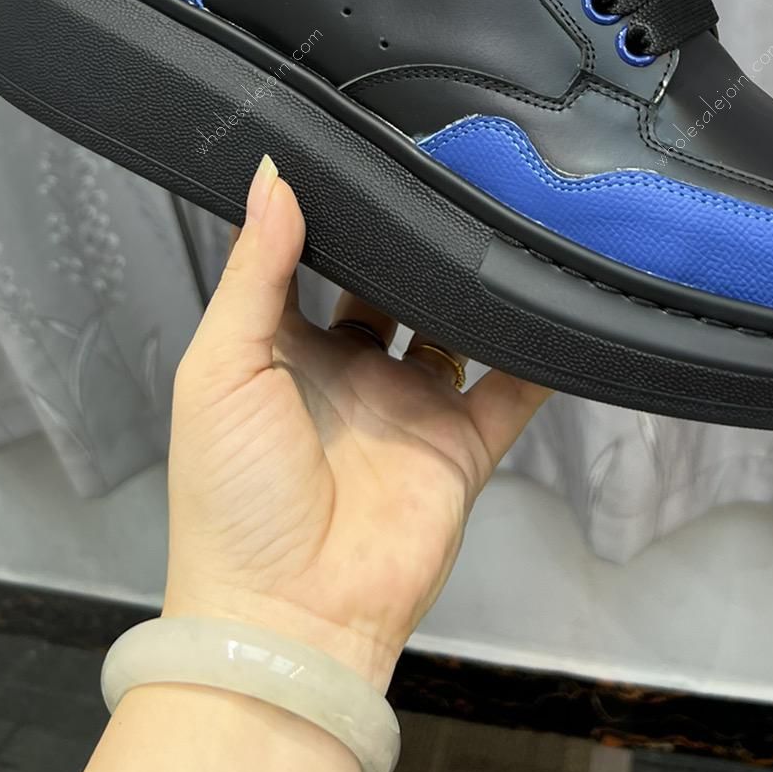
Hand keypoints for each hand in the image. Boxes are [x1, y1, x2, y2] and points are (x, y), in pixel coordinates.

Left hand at [162, 154, 550, 691]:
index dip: (332, 214)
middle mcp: (349, 373)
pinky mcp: (459, 448)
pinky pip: (511, 390)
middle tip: (442, 174)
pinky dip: (538, 352)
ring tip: (498, 220)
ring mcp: (407, 409)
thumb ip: (252, 271)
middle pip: (392, 286)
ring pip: (454, 327)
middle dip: (413, 242)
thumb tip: (270, 176)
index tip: (359, 153)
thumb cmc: (229, 503)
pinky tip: (552, 303)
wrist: (287, 618)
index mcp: (282, 351)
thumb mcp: (220, 369)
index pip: (311, 262)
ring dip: (473, 285)